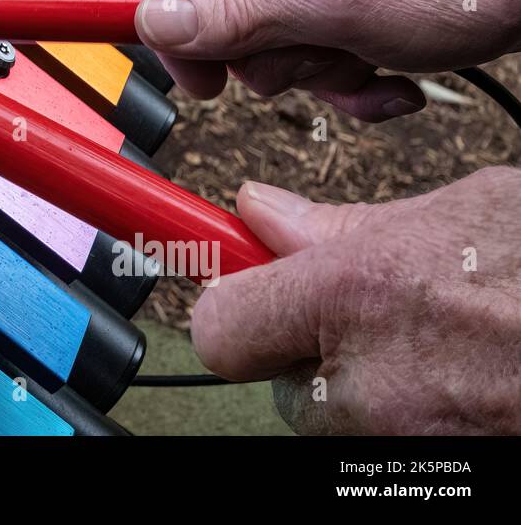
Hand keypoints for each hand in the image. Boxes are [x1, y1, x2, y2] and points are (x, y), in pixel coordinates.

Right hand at [135, 0, 520, 120]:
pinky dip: (348, 76)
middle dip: (265, 62)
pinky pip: (316, 52)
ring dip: (316, 74)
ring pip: (271, 47)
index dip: (174, 32)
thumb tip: (153, 17)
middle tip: (312, 60)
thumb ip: (233, 14)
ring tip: (364, 62)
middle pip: (219, 21)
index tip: (203, 80)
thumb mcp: (326, 7)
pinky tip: (387, 75)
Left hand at [191, 167, 520, 433]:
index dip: (225, 299)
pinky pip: (386, 437)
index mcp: (358, 294)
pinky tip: (459, 372)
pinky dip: (412, 410)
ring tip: (437, 337)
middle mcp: (369, 383)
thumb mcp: (461, 213)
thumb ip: (343, 223)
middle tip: (369, 309)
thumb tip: (261, 211)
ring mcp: (404, 440)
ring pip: (338, 412)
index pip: (219, 325)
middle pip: (282, 376)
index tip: (217, 278)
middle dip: (310, 342)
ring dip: (368, 381)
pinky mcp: (435, 468)